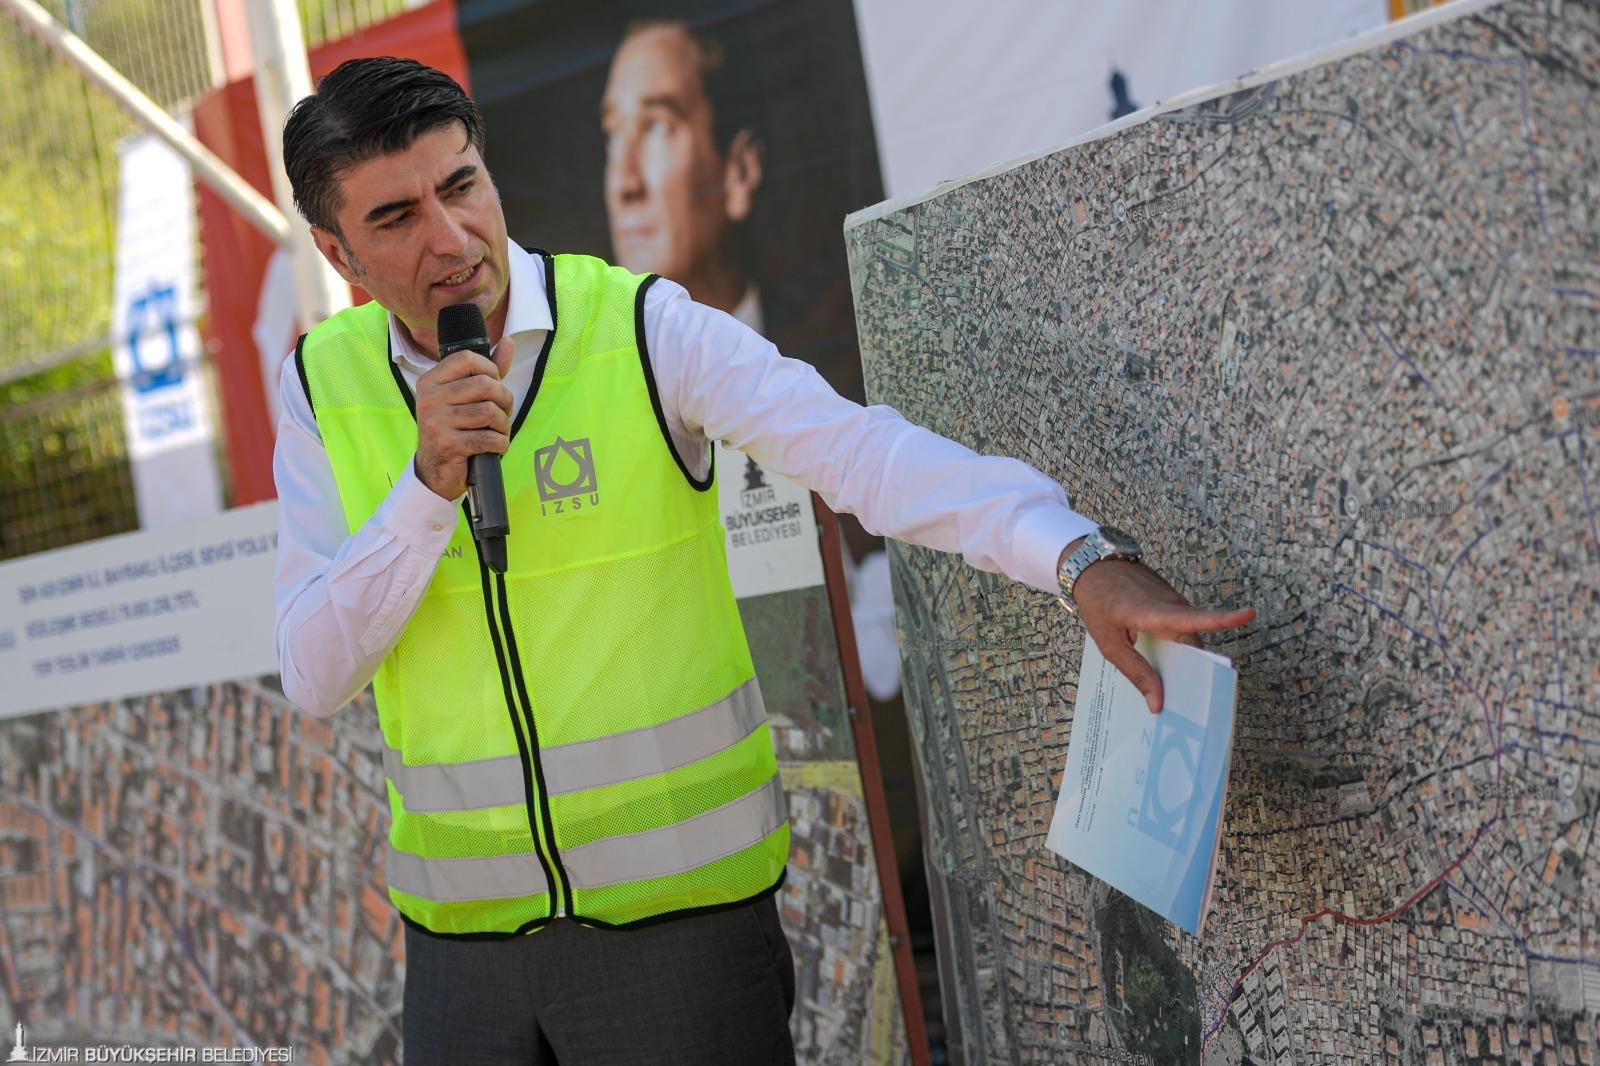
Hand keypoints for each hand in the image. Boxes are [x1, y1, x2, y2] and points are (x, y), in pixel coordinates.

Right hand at [414, 335, 515, 499]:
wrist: (435, 470)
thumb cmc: (453, 428)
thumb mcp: (464, 396)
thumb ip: (487, 370)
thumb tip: (509, 342)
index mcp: (430, 381)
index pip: (468, 358)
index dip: (491, 369)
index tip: (495, 384)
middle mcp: (429, 399)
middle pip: (484, 385)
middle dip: (504, 400)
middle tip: (503, 413)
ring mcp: (436, 422)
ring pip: (490, 412)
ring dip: (503, 424)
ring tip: (498, 430)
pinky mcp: (448, 445)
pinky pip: (489, 438)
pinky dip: (501, 443)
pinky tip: (495, 446)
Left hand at [1064, 539, 1255, 713]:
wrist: (1093, 566)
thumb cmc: (1098, 603)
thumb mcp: (1109, 644)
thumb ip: (1136, 672)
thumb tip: (1158, 703)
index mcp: (1154, 611)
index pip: (1194, 617)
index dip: (1223, 618)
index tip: (1249, 614)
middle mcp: (1170, 604)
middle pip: (1195, 641)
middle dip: (1198, 670)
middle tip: (1195, 705)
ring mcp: (1172, 600)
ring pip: (1188, 635)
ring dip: (1185, 658)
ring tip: (1178, 690)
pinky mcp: (1170, 600)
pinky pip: (1181, 627)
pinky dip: (1176, 645)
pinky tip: (1166, 665)